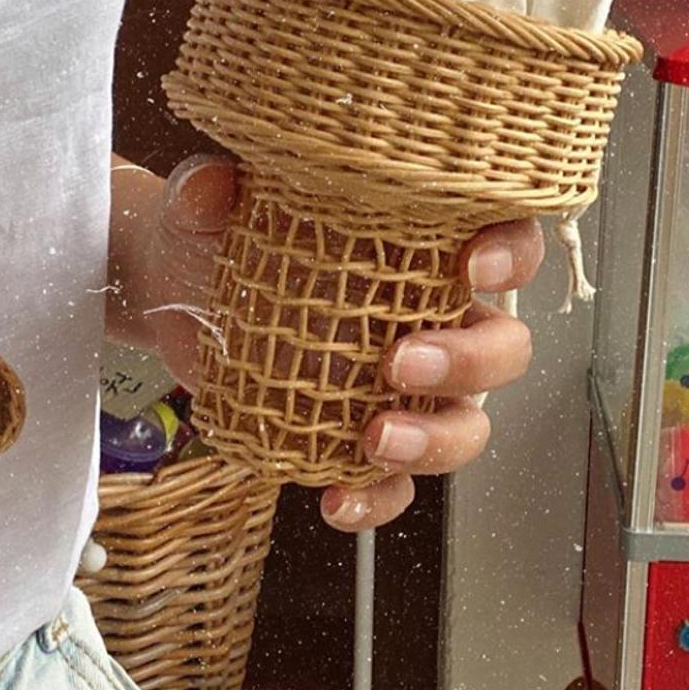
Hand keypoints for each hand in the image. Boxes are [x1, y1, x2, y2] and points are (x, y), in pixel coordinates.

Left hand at [109, 153, 543, 530]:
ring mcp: (405, 388)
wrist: (176, 302)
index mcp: (421, 247)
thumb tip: (208, 188)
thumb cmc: (220, 238)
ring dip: (437, 439)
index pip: (505, 241)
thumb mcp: (207, 207)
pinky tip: (336, 500)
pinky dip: (377, 501)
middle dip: (471, 361)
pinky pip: (398, 486)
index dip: (511, 255)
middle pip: (504, 345)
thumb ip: (207, 190)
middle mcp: (431, 317)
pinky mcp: (364, 441)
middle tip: (401, 362)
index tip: (471, 265)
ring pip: (469, 423)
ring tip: (374, 439)